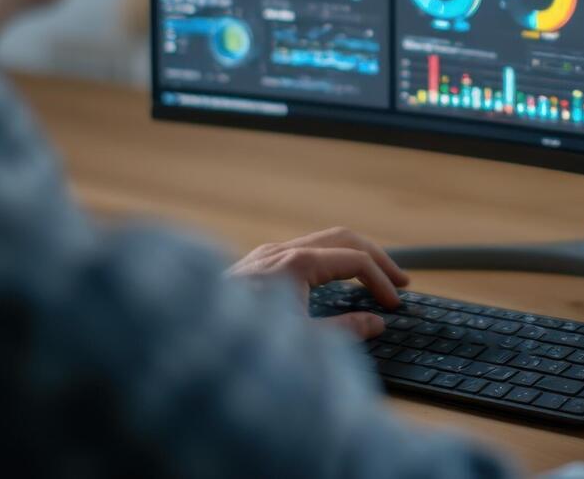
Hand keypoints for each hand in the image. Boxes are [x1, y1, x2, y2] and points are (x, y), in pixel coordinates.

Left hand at [229, 227, 408, 339]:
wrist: (182, 337)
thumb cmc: (236, 344)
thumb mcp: (299, 343)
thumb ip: (343, 332)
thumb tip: (375, 323)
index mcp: (296, 264)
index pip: (356, 261)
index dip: (382, 282)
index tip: (394, 306)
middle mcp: (281, 251)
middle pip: (344, 238)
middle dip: (377, 257)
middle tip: (401, 280)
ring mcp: (266, 254)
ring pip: (322, 240)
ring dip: (353, 255)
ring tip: (375, 276)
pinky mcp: (255, 264)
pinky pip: (302, 249)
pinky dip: (329, 259)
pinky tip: (333, 280)